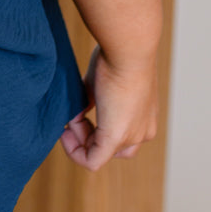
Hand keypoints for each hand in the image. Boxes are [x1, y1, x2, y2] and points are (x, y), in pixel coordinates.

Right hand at [60, 44, 158, 171]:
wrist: (128, 50)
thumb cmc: (118, 55)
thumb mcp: (103, 83)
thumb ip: (93, 101)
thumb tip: (75, 112)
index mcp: (145, 119)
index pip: (118, 137)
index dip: (92, 128)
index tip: (78, 112)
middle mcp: (143, 132)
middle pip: (109, 148)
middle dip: (86, 135)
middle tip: (73, 115)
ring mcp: (132, 138)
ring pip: (100, 154)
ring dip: (79, 139)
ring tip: (71, 115)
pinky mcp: (115, 137)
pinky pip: (92, 161)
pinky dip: (75, 152)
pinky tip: (65, 133)